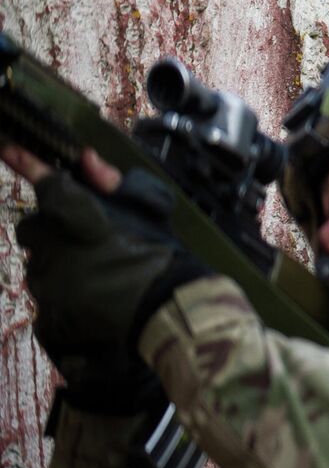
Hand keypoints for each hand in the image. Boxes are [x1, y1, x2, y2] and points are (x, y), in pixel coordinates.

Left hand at [2, 147, 206, 410]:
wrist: (172, 312)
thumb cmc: (163, 256)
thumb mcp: (149, 210)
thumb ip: (113, 182)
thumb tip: (86, 158)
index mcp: (78, 220)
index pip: (48, 187)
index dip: (28, 165)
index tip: (9, 148)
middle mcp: (55, 252)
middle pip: (33, 229)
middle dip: (50, 230)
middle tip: (83, 240)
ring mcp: (49, 289)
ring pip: (39, 266)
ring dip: (58, 266)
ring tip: (96, 277)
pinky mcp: (48, 319)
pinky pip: (44, 302)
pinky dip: (62, 300)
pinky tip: (90, 301)